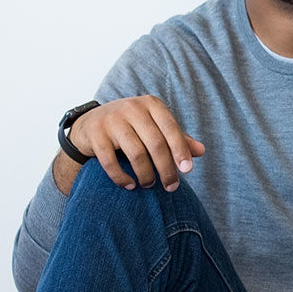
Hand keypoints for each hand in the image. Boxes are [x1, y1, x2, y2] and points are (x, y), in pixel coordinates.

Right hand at [68, 95, 205, 190]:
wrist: (91, 123)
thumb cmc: (132, 127)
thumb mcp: (155, 127)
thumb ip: (177, 138)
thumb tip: (201, 151)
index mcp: (151, 104)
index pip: (171, 128)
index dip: (180, 150)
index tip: (187, 171)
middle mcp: (132, 108)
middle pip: (155, 143)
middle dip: (166, 168)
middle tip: (171, 187)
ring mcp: (112, 120)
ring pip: (135, 153)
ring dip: (146, 174)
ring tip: (149, 185)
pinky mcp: (95, 134)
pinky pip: (110, 161)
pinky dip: (122, 177)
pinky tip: (130, 186)